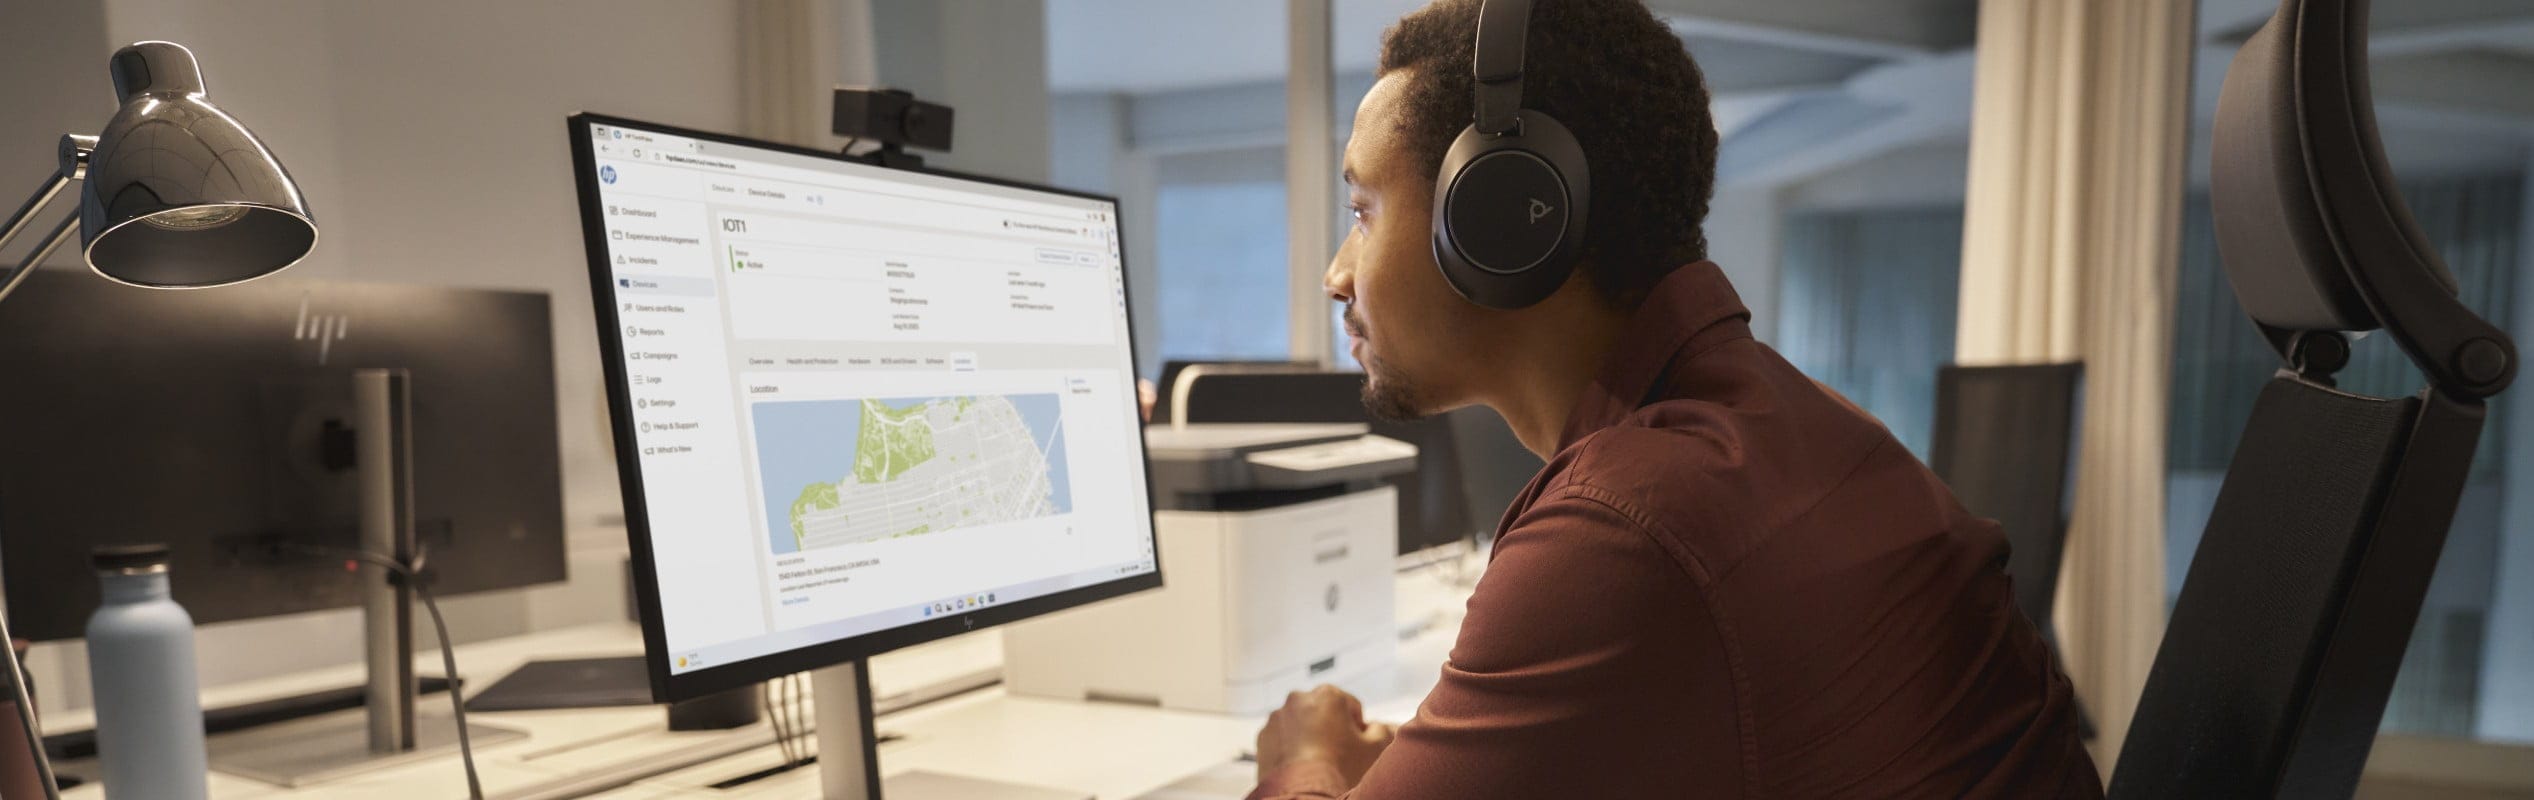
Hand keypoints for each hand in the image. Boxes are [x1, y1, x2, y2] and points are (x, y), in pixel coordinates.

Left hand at [1256, 685, 1395, 787]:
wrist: (1303, 797)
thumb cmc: (1340, 770)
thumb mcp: (1375, 749)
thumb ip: (1382, 730)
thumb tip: (1377, 728)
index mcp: (1328, 694)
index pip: (1351, 707)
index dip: (1358, 729)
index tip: (1357, 747)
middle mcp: (1298, 699)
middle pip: (1323, 713)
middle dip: (1331, 730)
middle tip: (1339, 757)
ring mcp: (1277, 718)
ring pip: (1301, 725)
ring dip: (1309, 738)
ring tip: (1319, 765)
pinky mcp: (1262, 738)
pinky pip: (1282, 740)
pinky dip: (1291, 750)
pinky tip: (1302, 769)